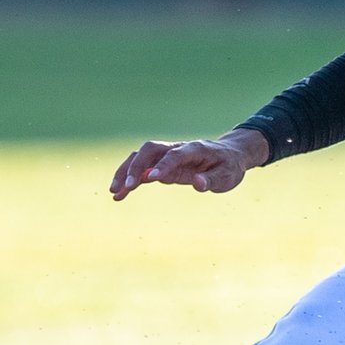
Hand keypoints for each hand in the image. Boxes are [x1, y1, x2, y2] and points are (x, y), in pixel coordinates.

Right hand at [109, 131, 267, 200]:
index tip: (151, 178)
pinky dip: (130, 180)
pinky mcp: (162, 166)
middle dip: (136, 166)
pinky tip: (119, 195)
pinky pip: (142, 170)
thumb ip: (212, 180)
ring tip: (115, 192)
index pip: (175, 155)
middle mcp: (177, 149)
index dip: (163, 165)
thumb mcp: (227, 176)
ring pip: (140, 157)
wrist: (229, 156)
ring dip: (126, 172)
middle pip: (150, 150)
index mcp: (195, 149)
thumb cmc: (229, 167)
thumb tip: (198, 184)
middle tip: (127, 186)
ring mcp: (167, 156)